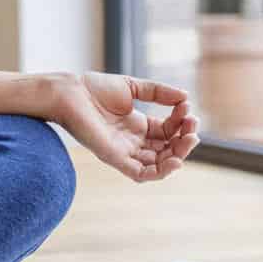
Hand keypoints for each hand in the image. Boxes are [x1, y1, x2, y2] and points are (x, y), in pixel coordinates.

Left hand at [43, 71, 199, 182]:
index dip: (181, 122)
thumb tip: (185, 97)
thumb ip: (158, 92)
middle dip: (184, 140)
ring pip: (159, 164)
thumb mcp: (133, 87)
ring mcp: (125, 151)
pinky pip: (140, 174)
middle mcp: (134, 141)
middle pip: (167, 149)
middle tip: (192, 126)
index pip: (168, 131)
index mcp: (138, 126)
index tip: (186, 107)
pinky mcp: (115, 158)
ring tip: (189, 139)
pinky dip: (160, 172)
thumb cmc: (95, 88)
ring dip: (178, 155)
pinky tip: (176, 160)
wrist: (70, 93)